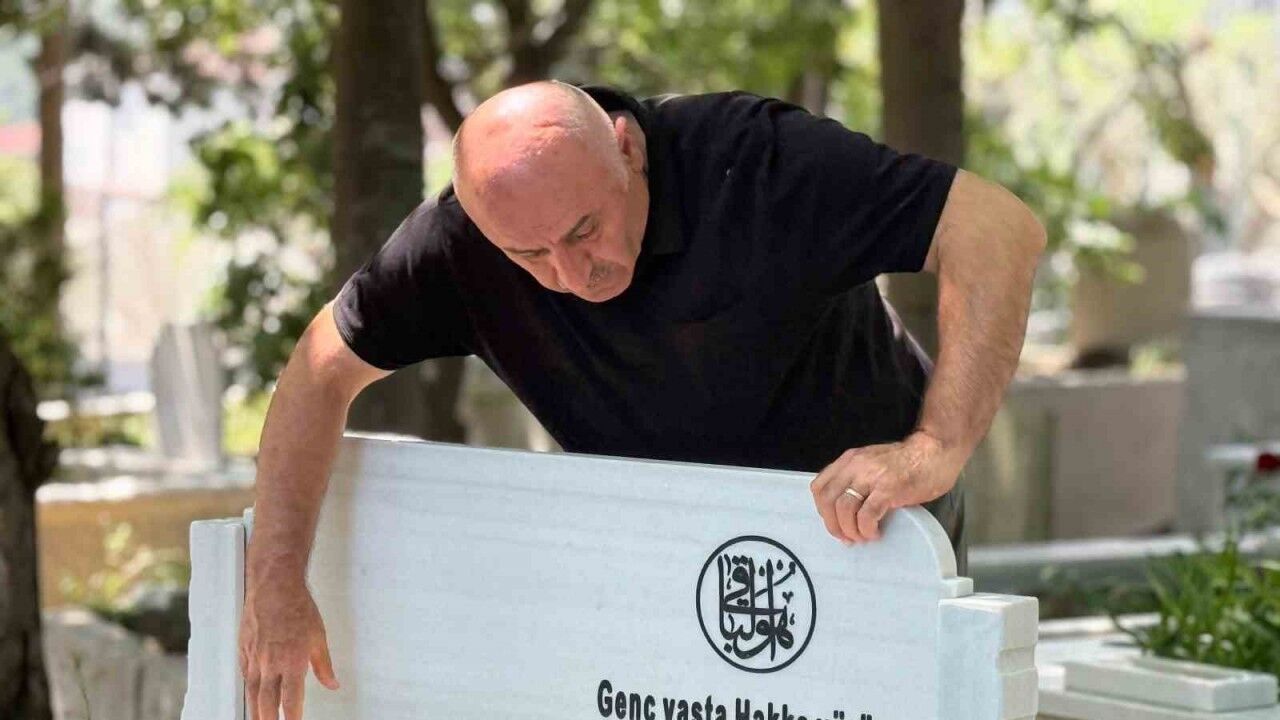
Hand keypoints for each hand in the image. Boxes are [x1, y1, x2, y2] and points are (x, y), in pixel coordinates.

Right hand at [239, 575, 339, 719]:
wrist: (274, 586)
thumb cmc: (298, 607)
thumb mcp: (318, 637)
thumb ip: (323, 665)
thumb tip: (332, 683)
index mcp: (291, 663)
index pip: (291, 701)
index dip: (292, 718)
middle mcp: (270, 664)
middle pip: (266, 703)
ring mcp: (254, 658)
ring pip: (252, 693)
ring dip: (256, 710)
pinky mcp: (244, 649)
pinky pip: (245, 675)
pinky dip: (248, 688)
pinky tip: (250, 694)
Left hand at [809, 431, 961, 544]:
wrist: (936, 451)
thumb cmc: (908, 462)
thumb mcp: (873, 463)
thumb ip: (857, 479)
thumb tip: (845, 511)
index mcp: (849, 460)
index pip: (819, 486)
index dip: (822, 510)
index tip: (835, 522)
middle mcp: (856, 466)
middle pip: (827, 499)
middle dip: (833, 524)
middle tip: (846, 537)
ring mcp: (872, 476)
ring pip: (843, 508)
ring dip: (849, 529)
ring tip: (862, 537)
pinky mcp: (889, 489)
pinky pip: (866, 514)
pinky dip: (866, 528)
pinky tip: (875, 532)